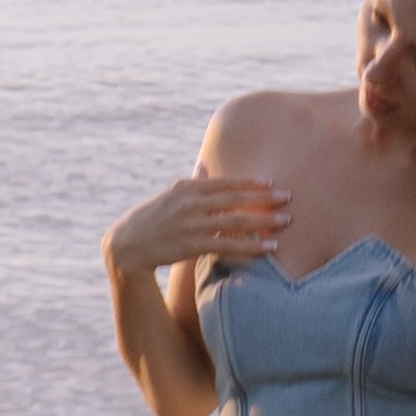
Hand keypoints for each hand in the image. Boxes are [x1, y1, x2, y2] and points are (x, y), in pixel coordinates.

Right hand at [104, 173, 288, 282]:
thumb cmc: (152, 220)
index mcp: (187, 187)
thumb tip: (204, 166)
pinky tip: (264, 249)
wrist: (127, 245)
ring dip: (262, 224)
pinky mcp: (190, 245)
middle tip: (288, 199)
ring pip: (233, 222)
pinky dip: (247, 247)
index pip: (225, 182)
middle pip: (234, 199)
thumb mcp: (170, 196)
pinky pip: (225, 245)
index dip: (250, 182)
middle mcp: (190, 202)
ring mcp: (190, 224)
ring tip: (284, 226)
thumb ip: (191, 183)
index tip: (272, 183)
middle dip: (264, 199)